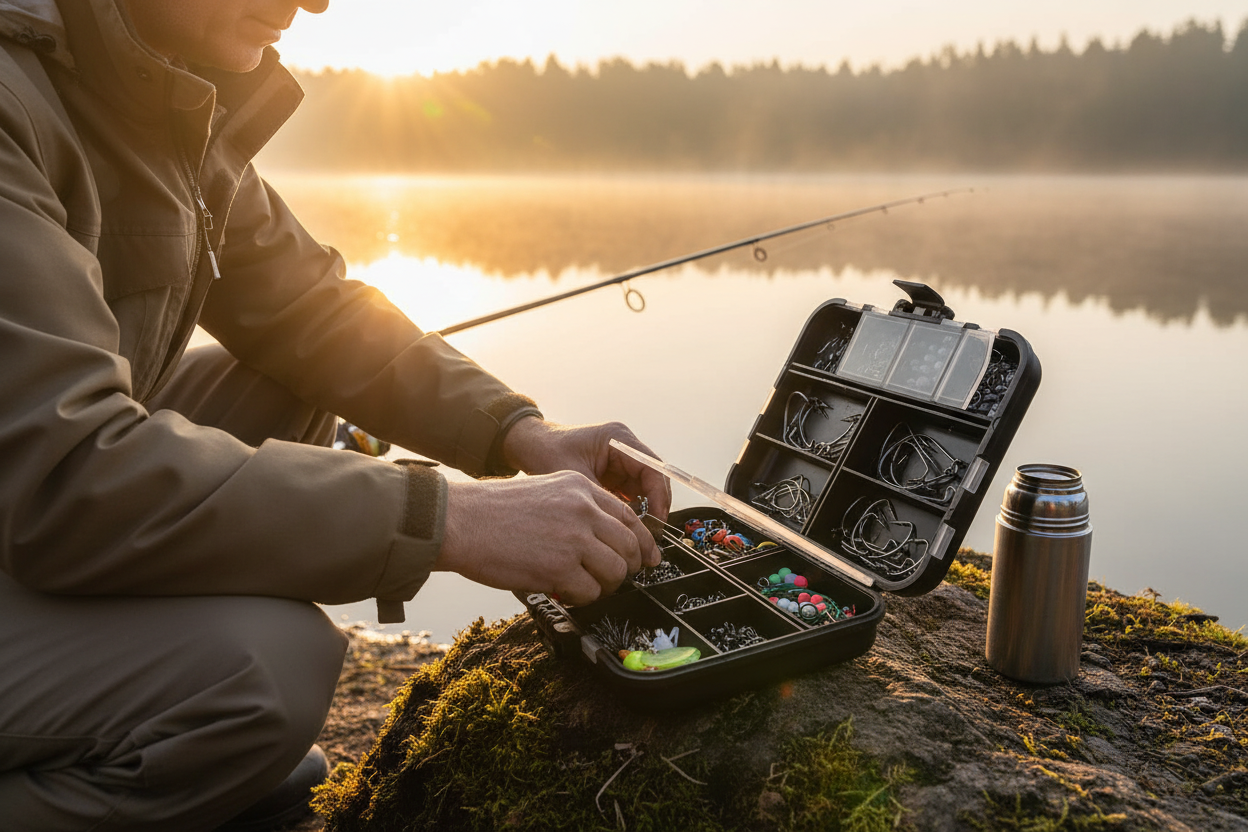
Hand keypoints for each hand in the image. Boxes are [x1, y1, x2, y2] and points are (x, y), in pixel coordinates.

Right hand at [437, 471, 660, 604]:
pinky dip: (583, 597)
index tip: (647, 557)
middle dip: (627, 567)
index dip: (643, 541)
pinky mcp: (560, 568)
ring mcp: (574, 539)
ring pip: (616, 571)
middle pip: (629, 546)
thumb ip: (578, 508)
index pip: (629, 517)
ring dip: (606, 585)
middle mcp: (583, 510)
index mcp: (581, 488)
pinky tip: (567, 592)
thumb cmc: (494, 511)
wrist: (461, 521)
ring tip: (587, 587)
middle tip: (615, 578)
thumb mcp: (546, 491)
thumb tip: (602, 538)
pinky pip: (591, 591)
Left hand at [500, 417, 672, 522]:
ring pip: (644, 490)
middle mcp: (624, 447)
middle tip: (650, 536)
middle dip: (654, 508)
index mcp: (618, 438)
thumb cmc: (544, 452)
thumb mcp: (574, 478)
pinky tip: (623, 530)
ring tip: (637, 537)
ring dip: (643, 512)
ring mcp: (619, 460)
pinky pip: (630, 494)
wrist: (526, 446)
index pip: (653, 468)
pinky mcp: (612, 473)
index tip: (656, 521)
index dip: (659, 496)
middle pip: (653, 480)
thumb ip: (601, 499)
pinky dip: (629, 512)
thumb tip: (622, 529)